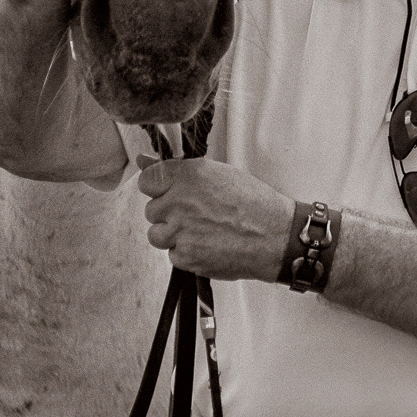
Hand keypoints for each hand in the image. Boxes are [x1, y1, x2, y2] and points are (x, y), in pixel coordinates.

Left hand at [137, 157, 290, 281]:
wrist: (274, 236)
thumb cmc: (252, 202)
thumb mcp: (218, 174)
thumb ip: (176, 169)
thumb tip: (142, 159)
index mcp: (186, 175)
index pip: (147, 180)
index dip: (158, 188)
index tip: (170, 193)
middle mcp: (179, 202)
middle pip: (151, 210)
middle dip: (169, 214)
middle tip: (195, 215)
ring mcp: (180, 231)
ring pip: (157, 235)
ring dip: (174, 235)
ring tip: (201, 232)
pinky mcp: (186, 257)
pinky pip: (173, 255)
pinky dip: (187, 254)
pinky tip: (208, 246)